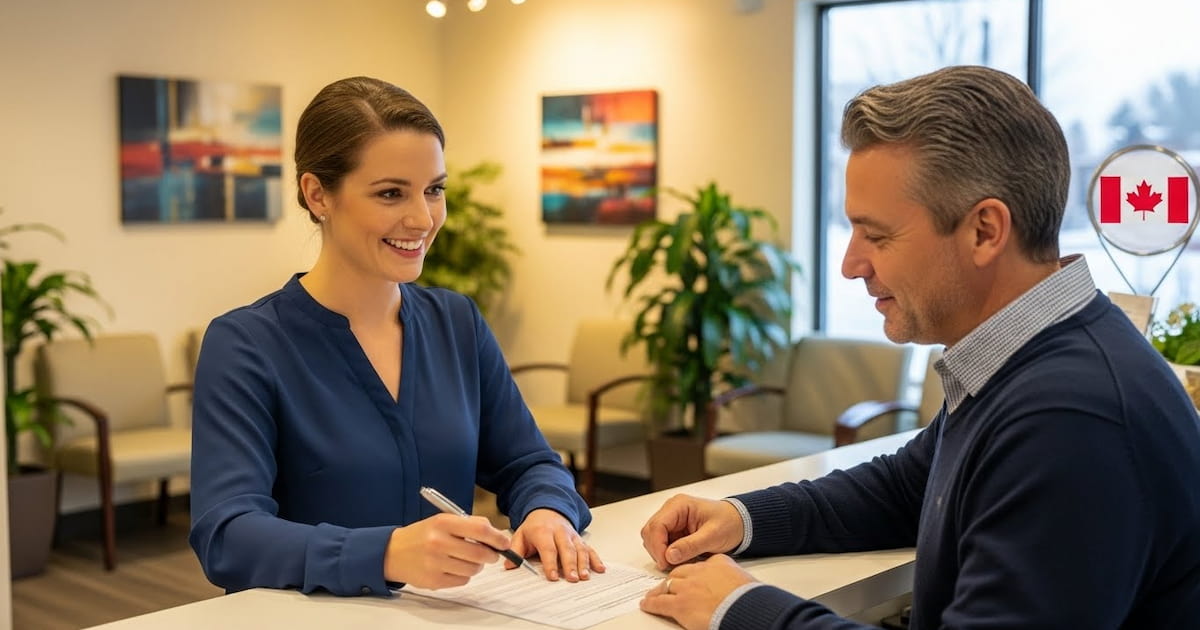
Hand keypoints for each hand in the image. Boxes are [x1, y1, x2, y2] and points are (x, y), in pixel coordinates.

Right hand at [383, 513, 510, 588]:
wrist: (393, 552)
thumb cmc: (422, 535)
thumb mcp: (442, 521)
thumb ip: (469, 525)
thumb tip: (496, 535)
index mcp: (443, 523)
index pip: (480, 529)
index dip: (497, 537)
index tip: (504, 542)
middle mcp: (438, 542)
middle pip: (480, 553)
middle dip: (491, 555)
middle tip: (491, 553)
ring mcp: (435, 563)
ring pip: (473, 568)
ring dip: (477, 565)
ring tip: (466, 558)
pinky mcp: (434, 580)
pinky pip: (463, 580)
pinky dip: (464, 574)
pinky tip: (453, 567)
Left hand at [510, 508, 604, 581]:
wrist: (548, 510)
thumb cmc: (534, 527)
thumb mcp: (520, 535)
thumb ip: (515, 550)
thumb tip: (509, 565)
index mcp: (543, 531)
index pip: (548, 548)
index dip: (550, 563)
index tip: (552, 576)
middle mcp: (560, 532)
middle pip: (567, 549)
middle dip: (570, 565)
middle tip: (572, 579)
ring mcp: (572, 535)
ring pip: (580, 549)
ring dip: (584, 564)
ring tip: (585, 577)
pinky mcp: (580, 539)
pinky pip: (589, 548)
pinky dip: (596, 559)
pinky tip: (600, 569)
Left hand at [640, 555, 756, 629]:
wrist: (747, 608)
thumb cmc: (750, 598)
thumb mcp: (745, 580)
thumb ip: (735, 579)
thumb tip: (737, 588)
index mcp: (718, 563)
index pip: (700, 565)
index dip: (694, 573)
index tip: (692, 578)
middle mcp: (700, 572)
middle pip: (680, 572)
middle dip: (674, 579)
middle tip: (669, 585)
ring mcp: (688, 587)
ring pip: (667, 585)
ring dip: (660, 590)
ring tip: (654, 594)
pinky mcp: (680, 604)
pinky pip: (660, 603)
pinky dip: (652, 604)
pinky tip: (647, 604)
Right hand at [641, 494, 743, 570]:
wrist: (739, 523)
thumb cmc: (729, 523)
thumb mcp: (712, 536)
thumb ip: (691, 545)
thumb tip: (669, 555)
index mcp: (679, 505)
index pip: (657, 525)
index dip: (657, 545)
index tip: (665, 562)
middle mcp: (671, 510)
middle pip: (650, 531)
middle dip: (657, 550)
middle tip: (669, 565)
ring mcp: (671, 520)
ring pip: (653, 538)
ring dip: (661, 553)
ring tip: (677, 562)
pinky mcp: (674, 531)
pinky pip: (662, 544)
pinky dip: (666, 553)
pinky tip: (679, 559)